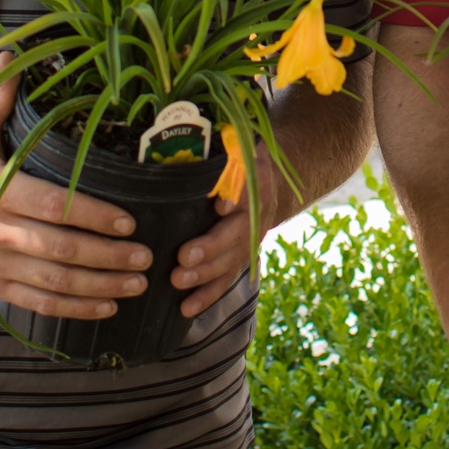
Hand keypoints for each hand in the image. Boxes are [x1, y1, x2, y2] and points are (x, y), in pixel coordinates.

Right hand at [0, 54, 151, 319]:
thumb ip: (1, 93)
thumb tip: (17, 51)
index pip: (49, 205)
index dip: (91, 215)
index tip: (129, 221)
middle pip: (57, 248)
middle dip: (105, 256)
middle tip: (145, 257)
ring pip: (52, 281)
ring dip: (98, 287)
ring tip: (137, 283)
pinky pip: (37, 303)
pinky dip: (73, 309)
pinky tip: (107, 308)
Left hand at [172, 160, 285, 318]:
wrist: (270, 183)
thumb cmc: (238, 161)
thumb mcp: (236, 147)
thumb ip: (221, 151)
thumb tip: (186, 139)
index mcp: (255, 181)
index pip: (247, 188)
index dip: (235, 197)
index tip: (221, 205)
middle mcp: (256, 214)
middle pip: (236, 233)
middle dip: (210, 247)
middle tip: (183, 257)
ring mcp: (251, 240)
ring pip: (231, 261)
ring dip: (205, 276)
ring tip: (178, 282)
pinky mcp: (241, 258)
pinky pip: (226, 280)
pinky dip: (207, 296)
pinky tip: (186, 308)